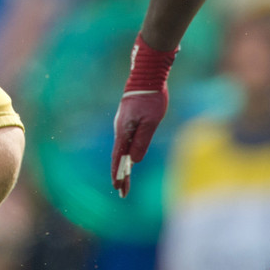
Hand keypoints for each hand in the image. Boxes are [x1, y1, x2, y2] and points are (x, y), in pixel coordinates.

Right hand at [111, 34, 177, 197]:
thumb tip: (135, 161)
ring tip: (124, 181)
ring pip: (121, 149)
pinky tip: (129, 159)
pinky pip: (125, 141)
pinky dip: (126, 154)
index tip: (118, 189)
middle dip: (120, 175)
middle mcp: (120, 129)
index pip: (119, 158)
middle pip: (119, 156)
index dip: (118, 174)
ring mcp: (122, 124)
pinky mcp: (127, 119)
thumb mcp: (150, 122)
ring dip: (123, 166)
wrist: (146, 76)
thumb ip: (142, 141)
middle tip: (122, 193)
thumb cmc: (151, 98)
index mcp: (123, 131)